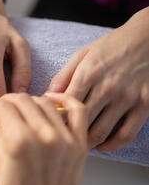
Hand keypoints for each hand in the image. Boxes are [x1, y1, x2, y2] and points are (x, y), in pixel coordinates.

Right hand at [0, 93, 87, 184]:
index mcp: (19, 142)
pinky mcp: (78, 146)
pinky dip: (64, 101)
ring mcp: (65, 140)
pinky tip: (52, 99)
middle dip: (9, 101)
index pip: (4, 107)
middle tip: (3, 107)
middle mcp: (43, 136)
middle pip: (24, 100)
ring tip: (23, 108)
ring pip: (46, 103)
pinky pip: (77, 112)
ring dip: (31, 101)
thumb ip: (0, 133)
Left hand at [48, 7, 148, 150]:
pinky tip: (101, 146)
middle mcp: (107, 87)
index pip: (64, 106)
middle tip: (59, 139)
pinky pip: (126, 134)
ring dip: (85, 143)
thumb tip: (46, 97)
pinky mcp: (145, 105)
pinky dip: (112, 146)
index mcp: (88, 74)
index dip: (53, 118)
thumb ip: (63, 77)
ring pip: (100, 132)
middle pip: (80, 121)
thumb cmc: (112, 46)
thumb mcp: (82, 55)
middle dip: (66, 133)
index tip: (48, 125)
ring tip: (76, 144)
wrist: (148, 38)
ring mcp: (127, 98)